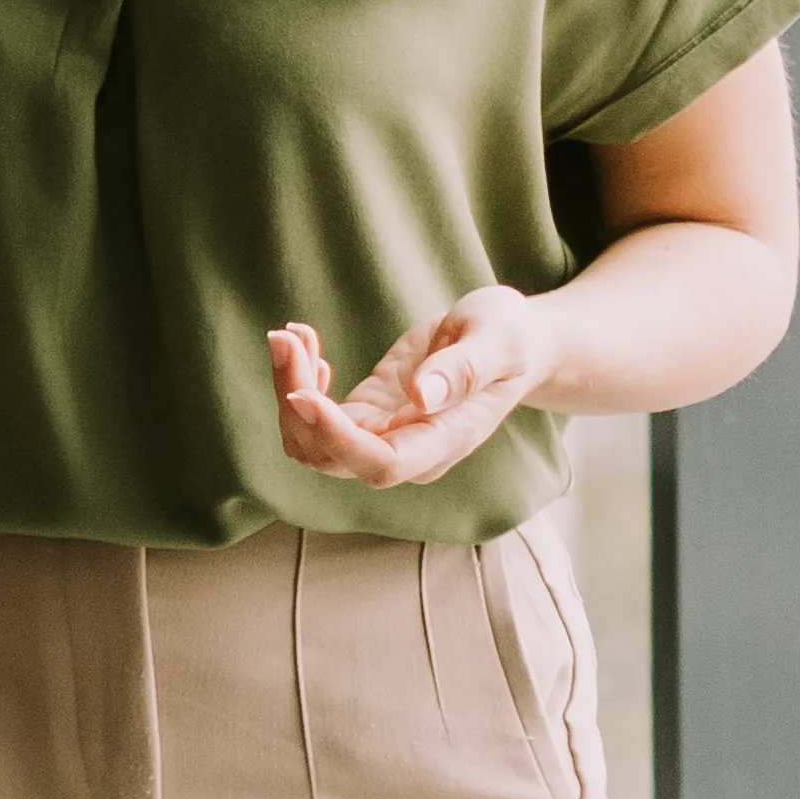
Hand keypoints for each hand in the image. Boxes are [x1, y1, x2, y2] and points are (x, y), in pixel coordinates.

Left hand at [272, 289, 555, 488]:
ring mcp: (383, 436)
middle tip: (285, 337)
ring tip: (291, 334)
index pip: (381, 464)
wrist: (514, 342)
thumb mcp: (499, 340)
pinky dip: (297, 379)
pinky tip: (305, 339)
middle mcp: (409, 451)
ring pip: (311, 438)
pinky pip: (315, 415)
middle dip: (296, 400)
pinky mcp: (366, 415)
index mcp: (445, 441)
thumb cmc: (513, 338)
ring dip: (289, 389)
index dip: (336, 437)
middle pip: (330, 454)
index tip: (302, 394)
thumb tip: (422, 398)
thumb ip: (465, 370)